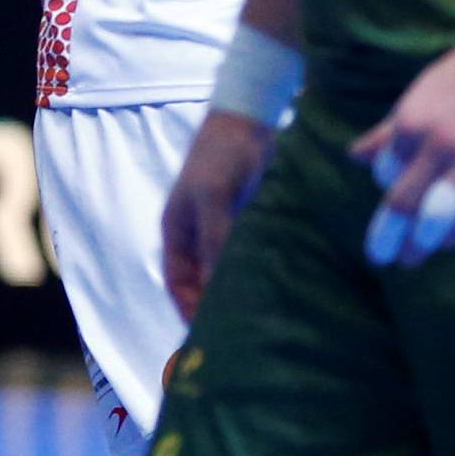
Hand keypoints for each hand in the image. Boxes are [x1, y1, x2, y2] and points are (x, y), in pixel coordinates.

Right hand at [162, 110, 279, 322]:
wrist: (251, 117)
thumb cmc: (222, 155)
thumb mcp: (213, 199)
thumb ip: (215, 243)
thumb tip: (217, 290)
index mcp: (177, 233)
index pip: (178, 283)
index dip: (189, 310)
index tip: (208, 338)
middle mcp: (198, 236)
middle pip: (203, 282)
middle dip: (216, 307)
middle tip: (239, 335)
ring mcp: (225, 229)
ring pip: (228, 271)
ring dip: (240, 291)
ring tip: (259, 318)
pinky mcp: (250, 222)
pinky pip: (251, 256)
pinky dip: (259, 272)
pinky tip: (277, 288)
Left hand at [352, 41, 454, 267]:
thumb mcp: (416, 97)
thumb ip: (387, 132)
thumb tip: (354, 157)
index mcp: (412, 124)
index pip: (386, 174)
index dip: (385, 192)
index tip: (386, 209)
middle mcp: (439, 145)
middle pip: (407, 204)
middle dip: (392, 235)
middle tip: (383, 256)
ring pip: (441, 217)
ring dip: (423, 244)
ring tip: (412, 258)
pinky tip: (449, 240)